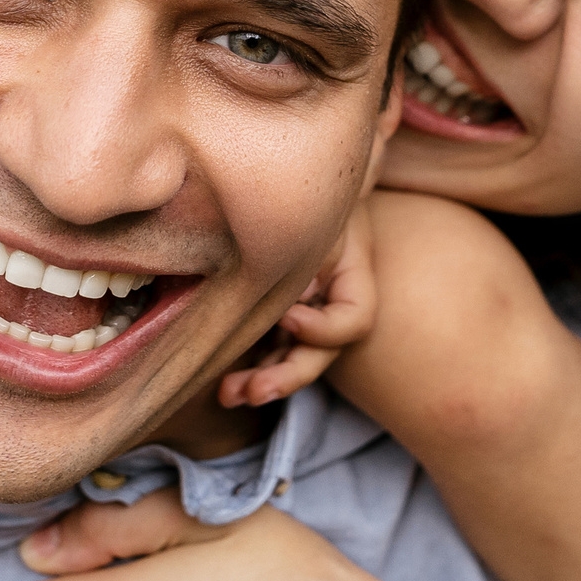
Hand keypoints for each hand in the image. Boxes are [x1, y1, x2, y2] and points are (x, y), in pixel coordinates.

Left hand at [214, 201, 376, 408]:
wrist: (290, 184)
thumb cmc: (306, 195)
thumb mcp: (314, 212)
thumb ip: (310, 248)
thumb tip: (301, 295)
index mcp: (352, 278)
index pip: (354, 319)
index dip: (323, 328)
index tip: (288, 315)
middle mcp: (331, 305)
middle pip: (321, 354)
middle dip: (287, 376)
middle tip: (255, 390)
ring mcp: (305, 316)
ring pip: (291, 361)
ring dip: (262, 383)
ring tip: (231, 396)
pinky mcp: (275, 319)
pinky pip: (267, 352)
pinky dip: (250, 369)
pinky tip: (226, 387)